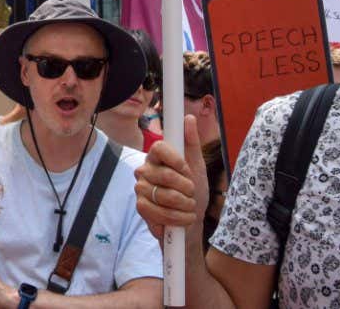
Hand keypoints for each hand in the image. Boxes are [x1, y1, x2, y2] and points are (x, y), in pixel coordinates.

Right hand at [134, 114, 207, 238]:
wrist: (191, 222)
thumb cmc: (194, 192)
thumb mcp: (198, 168)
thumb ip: (191, 143)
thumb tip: (189, 118)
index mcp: (157, 157)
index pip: (160, 147)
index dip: (176, 160)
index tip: (187, 170)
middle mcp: (145, 170)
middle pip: (166, 175)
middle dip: (187, 189)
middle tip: (191, 193)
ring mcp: (141, 188)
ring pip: (164, 195)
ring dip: (184, 205)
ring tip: (188, 207)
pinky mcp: (141, 207)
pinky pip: (158, 211)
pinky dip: (176, 217)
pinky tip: (181, 218)